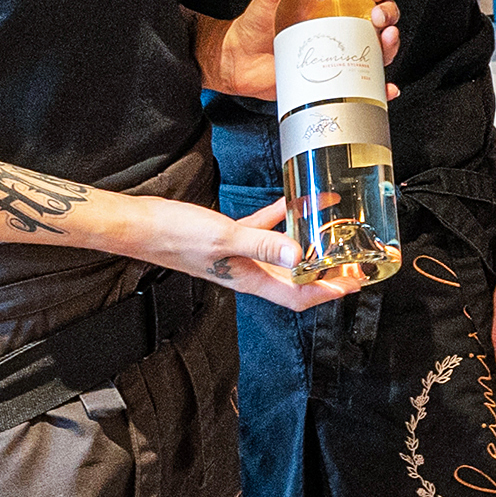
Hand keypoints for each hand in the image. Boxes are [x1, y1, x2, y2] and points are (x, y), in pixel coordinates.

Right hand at [162, 196, 363, 313]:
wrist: (143, 225)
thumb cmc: (176, 236)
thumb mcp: (225, 239)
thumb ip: (263, 245)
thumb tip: (300, 256)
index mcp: (249, 279)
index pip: (297, 296)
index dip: (327, 293)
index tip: (352, 283)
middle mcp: (248, 270)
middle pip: (296, 279)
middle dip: (326, 272)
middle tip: (353, 260)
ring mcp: (239, 253)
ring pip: (284, 252)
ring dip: (309, 241)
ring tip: (334, 226)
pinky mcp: (230, 235)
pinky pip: (264, 227)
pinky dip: (282, 216)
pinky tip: (295, 200)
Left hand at [208, 0, 402, 99]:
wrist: (240, 62)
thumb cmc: (256, 25)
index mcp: (334, 4)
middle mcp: (344, 28)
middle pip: (380, 19)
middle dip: (388, 15)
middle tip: (379, 19)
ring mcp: (342, 54)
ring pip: (379, 49)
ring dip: (391, 47)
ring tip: (384, 43)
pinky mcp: (336, 79)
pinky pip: (365, 85)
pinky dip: (381, 88)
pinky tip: (386, 88)